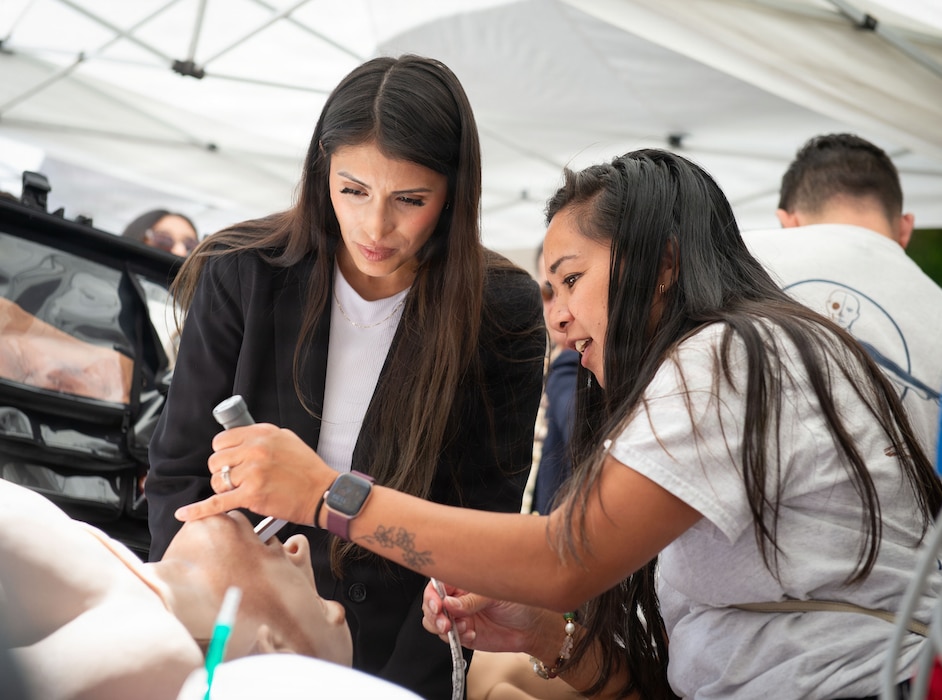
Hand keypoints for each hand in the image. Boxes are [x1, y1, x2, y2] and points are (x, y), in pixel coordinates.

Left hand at [174, 423, 333, 523]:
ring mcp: (253, 471)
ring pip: (217, 481)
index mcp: (263, 433)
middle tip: (237, 482)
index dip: (223, 454)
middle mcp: (256, 449)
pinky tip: (184, 514)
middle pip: (216, 461)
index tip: (229, 463)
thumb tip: (238, 443)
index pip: (222, 440)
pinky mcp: (252, 495)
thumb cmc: (307, 471)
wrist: (324, 493)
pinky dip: (199, 510)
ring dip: (224, 490)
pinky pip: (218, 502)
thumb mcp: (286, 441)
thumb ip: (261, 439)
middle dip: (222, 473)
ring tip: (241, 494)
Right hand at [421, 580, 559, 656]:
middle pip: (430, 606)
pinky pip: (450, 638)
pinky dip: (457, 638)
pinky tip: (471, 634)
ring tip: (460, 628)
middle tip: (445, 622)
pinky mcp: (464, 635)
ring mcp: (459, 617)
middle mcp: (457, 599)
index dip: (431, 595)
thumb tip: (448, 603)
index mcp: (463, 583)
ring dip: (442, 627)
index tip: (437, 605)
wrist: (532, 627)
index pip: (437, 586)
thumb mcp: (494, 595)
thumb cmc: (518, 602)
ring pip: (434, 623)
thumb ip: (471, 600)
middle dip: (433, 614)